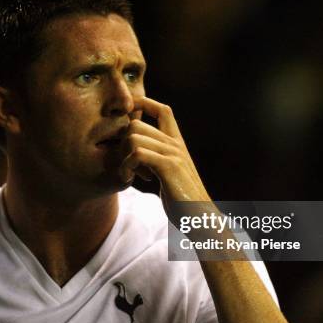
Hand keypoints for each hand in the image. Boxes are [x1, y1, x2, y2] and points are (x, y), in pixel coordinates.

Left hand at [119, 97, 210, 211]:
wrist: (201, 218)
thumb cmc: (182, 201)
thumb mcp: (168, 174)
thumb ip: (155, 160)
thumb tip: (135, 154)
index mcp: (176, 144)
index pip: (162, 109)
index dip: (143, 104)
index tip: (127, 119)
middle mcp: (175, 144)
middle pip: (137, 123)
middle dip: (122, 143)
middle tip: (125, 164)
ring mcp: (173, 154)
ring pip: (133, 137)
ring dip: (122, 157)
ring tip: (128, 174)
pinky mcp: (169, 166)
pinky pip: (137, 153)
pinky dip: (126, 166)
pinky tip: (129, 179)